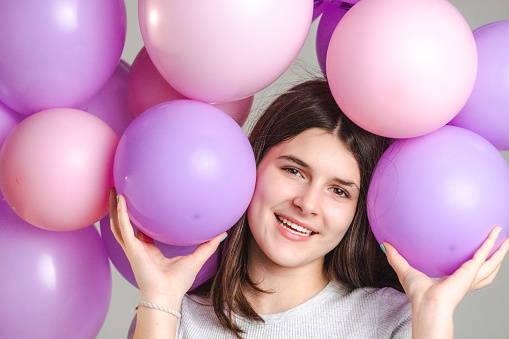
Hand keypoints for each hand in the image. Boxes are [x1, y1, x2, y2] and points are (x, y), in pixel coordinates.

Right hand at [109, 188, 225, 302]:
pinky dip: (120, 214)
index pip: (143, 233)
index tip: (142, 207)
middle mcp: (139, 249)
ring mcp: (133, 248)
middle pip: (126, 225)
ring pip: (118, 224)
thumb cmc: (177, 283)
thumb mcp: (196, 259)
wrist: (166, 295)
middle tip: (120, 193)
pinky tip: (120, 200)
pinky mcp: (131, 249)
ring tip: (113, 191)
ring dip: (114, 208)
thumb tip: (223, 233)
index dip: (140, 221)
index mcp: (150, 252)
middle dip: (121, 210)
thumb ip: (208, 245)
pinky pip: (123, 228)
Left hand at [383, 226, 508, 337]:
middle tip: (500, 245)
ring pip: (492, 262)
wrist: (428, 303)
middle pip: (486, 267)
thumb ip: (396, 257)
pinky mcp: (471, 269)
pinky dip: (492, 241)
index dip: (473, 264)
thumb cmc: (419, 295)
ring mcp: (471, 275)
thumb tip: (385, 244)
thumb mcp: (405, 270)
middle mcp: (466, 278)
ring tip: (506, 240)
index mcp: (454, 280)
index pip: (467, 271)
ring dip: (501, 251)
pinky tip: (497, 232)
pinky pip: (485, 252)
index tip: (474, 256)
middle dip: (495, 257)